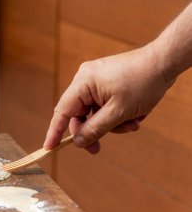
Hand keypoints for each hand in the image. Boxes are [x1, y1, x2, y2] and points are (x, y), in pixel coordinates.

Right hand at [43, 44, 173, 153]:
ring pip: (93, 113)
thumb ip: (95, 129)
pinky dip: (115, 115)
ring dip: (110, 124)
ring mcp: (95, 80)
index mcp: (83, 82)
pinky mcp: (105, 83)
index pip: (62, 111)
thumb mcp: (118, 112)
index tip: (48, 148)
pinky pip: (103, 105)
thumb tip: (78, 142)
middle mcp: (85, 80)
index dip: (55, 132)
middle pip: (79, 115)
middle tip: (97, 149)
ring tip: (132, 124)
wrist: (164, 62)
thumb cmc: (143, 82)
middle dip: (93, 131)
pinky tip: (133, 116)